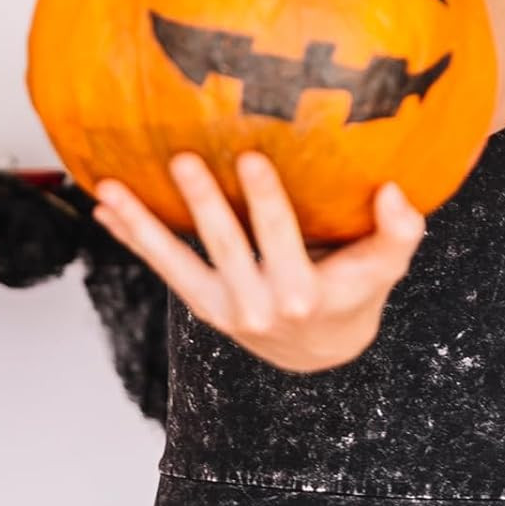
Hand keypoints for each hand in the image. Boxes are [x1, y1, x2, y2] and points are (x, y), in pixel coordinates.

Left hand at [93, 151, 424, 371]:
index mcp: (303, 295)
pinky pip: (163, 268)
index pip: (281, 240)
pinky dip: (133, 238)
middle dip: (202, 203)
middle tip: (181, 158)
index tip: (248, 155)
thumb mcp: (387, 265)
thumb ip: (399, 230)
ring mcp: (223, 309)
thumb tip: (395, 192)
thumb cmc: (356, 290)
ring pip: (176, 264)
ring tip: (111, 189)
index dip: (263, 200)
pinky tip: (105, 208)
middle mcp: (257, 307)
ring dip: (142, 225)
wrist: (320, 350)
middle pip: (225, 247)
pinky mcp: (201, 304)